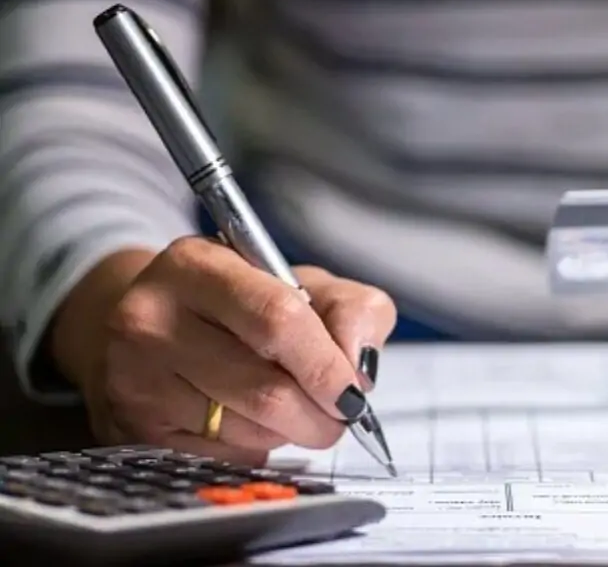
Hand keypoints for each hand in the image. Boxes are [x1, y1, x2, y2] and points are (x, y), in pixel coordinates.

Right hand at [50, 236, 395, 463]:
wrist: (152, 325)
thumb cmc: (240, 303)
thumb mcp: (303, 283)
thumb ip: (351, 310)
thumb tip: (358, 366)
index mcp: (198, 265)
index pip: (277, 320)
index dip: (325, 364)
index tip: (353, 390)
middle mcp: (152, 318)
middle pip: (266, 389)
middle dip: (320, 413)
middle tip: (339, 414)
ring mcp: (136, 377)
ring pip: (248, 430)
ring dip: (291, 431)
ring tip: (295, 409)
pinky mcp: (135, 428)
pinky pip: (223, 456)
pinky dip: (257, 447)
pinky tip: (252, 421)